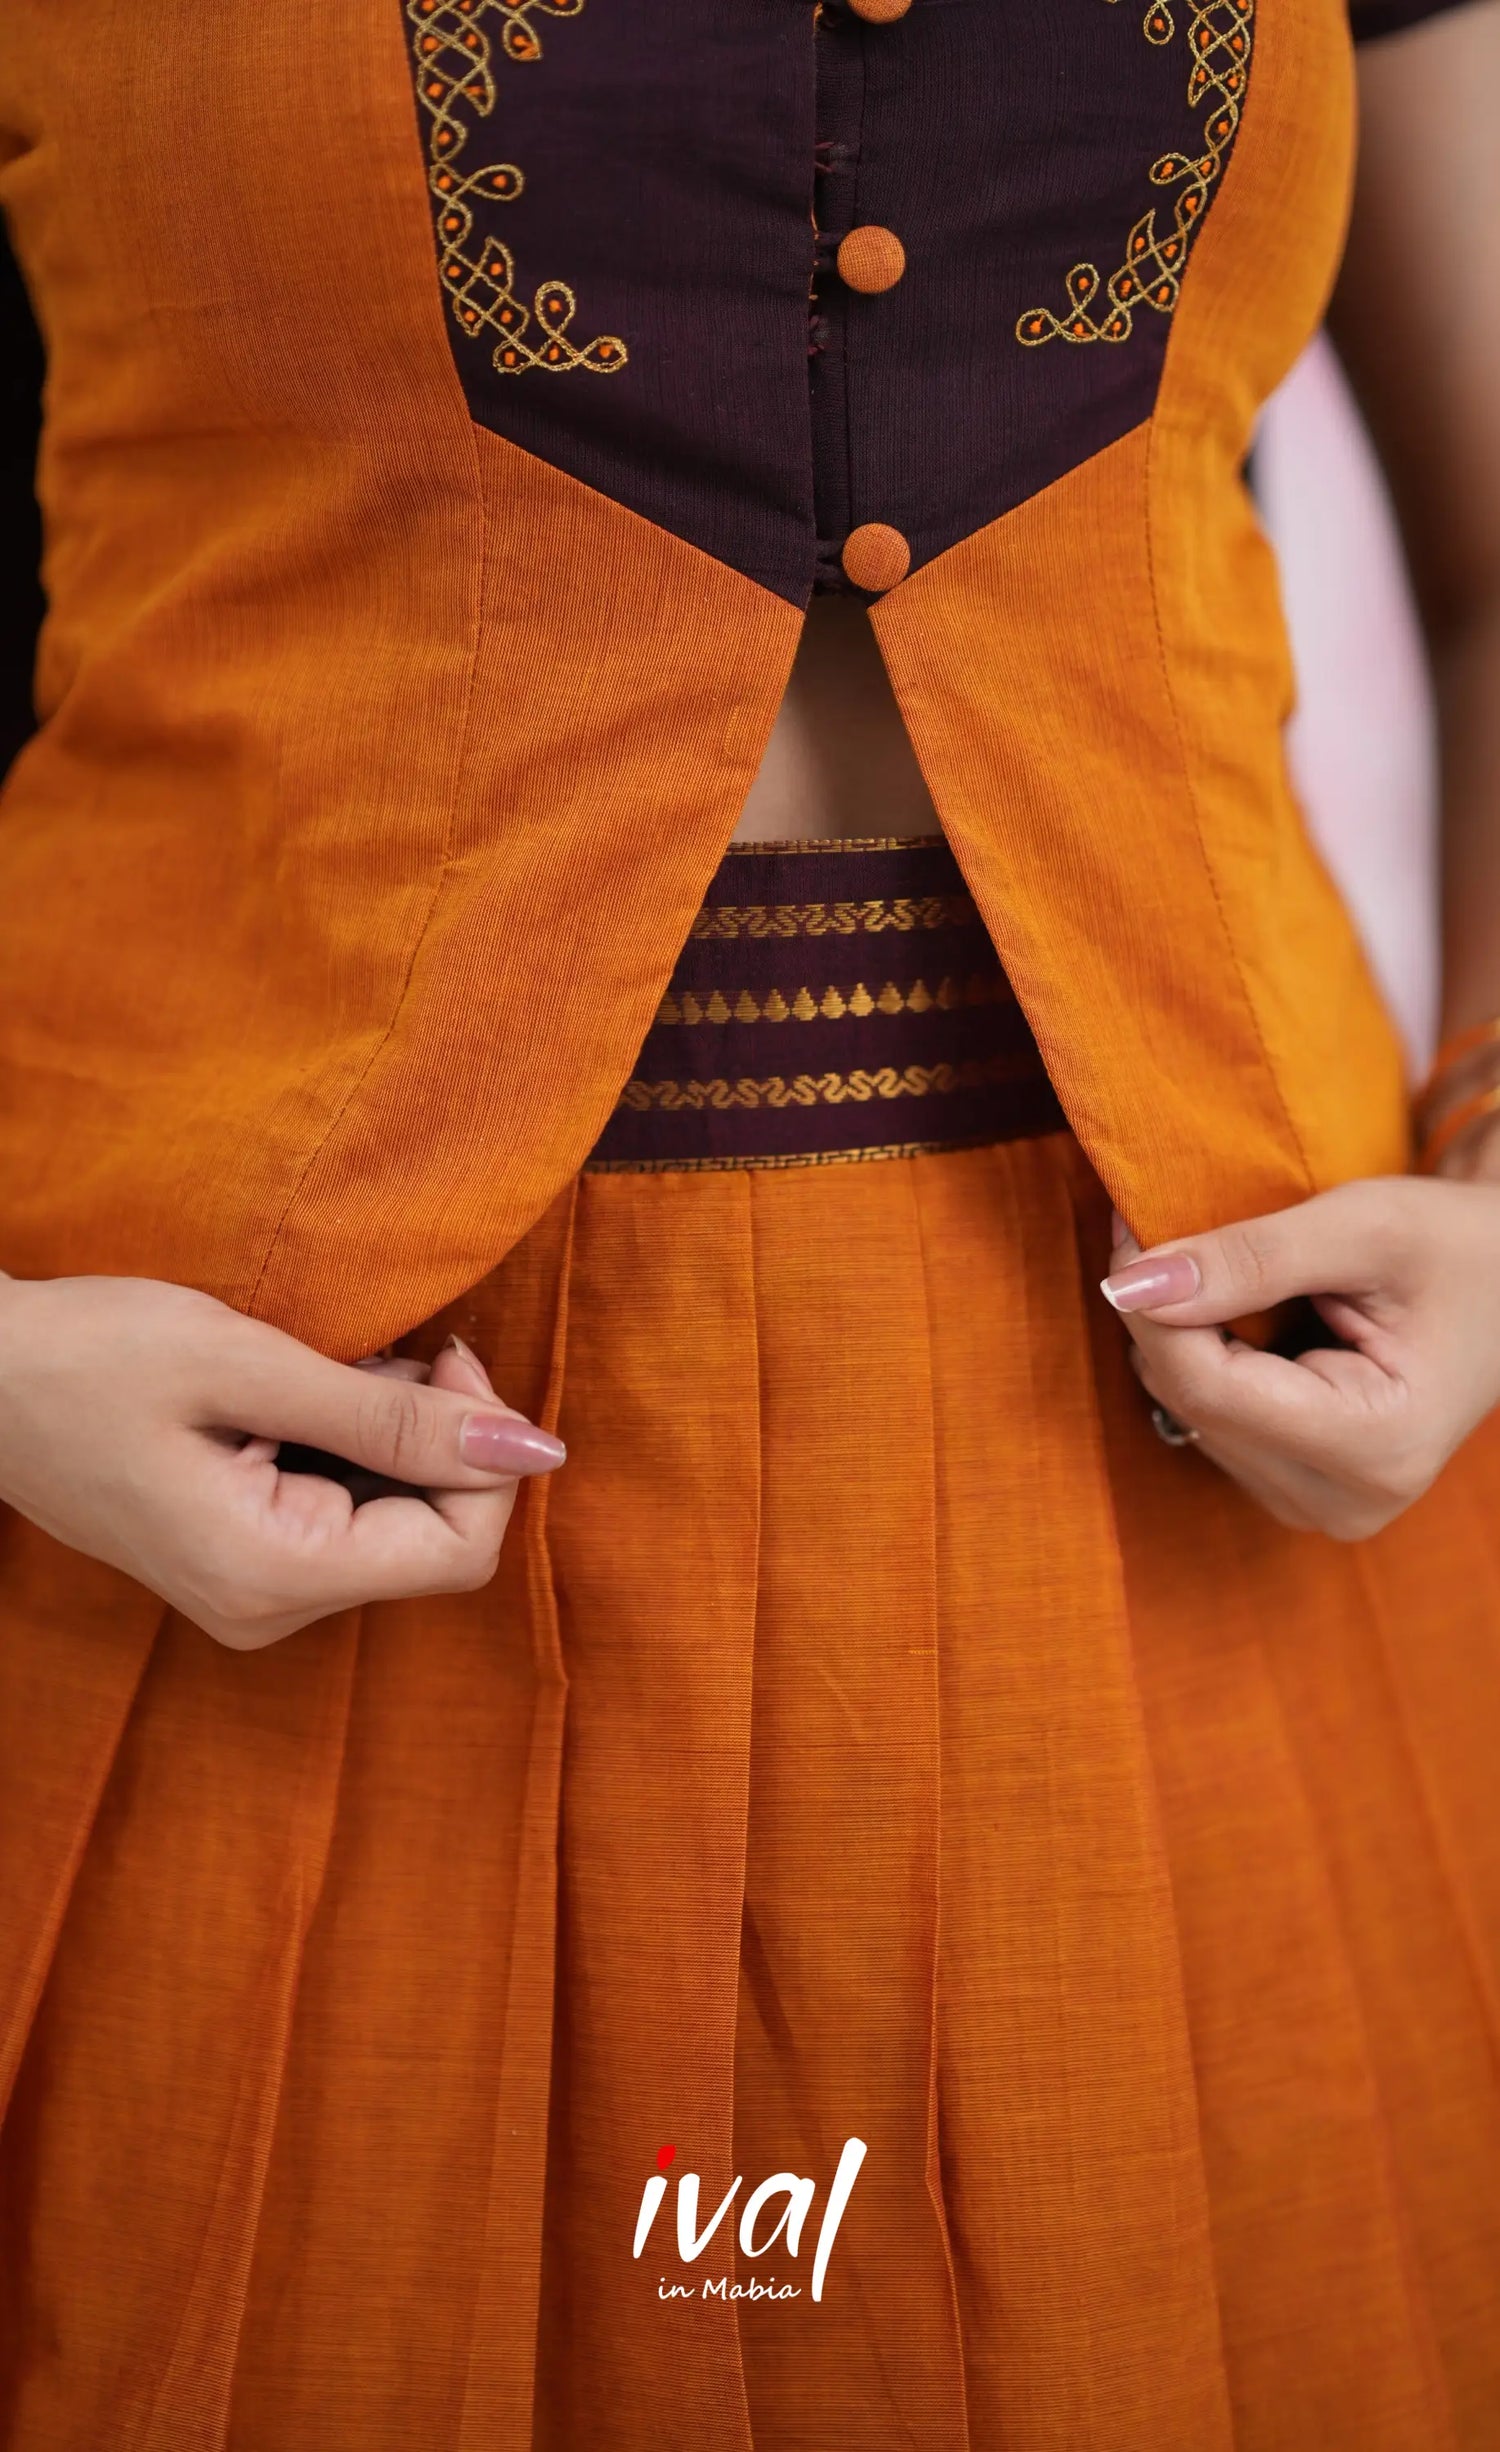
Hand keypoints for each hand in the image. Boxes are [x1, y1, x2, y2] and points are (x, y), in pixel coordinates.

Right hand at [0, 1273, 563, 1647]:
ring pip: (396, 1526)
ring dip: (394, 1438)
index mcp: (270, 1575)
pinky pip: (345, 1518)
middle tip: (387, 1349)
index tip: (450, 1353)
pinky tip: (307, 1394)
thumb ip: (395, 1417)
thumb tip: (533, 1450)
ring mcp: (251, 1597)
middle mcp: (267, 1610)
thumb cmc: (90, 1355)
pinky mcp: (241, 1565)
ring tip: (329, 1368)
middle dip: (440, 1439)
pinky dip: (355, 1450)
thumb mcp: (251, 1365)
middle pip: (434, 1543)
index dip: (484, 1451)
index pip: (461, 1550)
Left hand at [1101, 1174, 1499, 1538]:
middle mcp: (1342, 1502)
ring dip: (1179, 1334)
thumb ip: (1250, 1257)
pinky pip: (1211, 1422)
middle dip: (1161, 1313)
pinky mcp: (1298, 1491)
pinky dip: (1205, 1360)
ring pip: (1190, 1413)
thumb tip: (1132, 1284)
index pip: (1207, 1385)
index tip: (1131, 1224)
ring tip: (1214, 1265)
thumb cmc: (1461, 1248)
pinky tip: (1239, 1316)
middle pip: (1191, 1402)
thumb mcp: (1366, 1228)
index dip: (1152, 1304)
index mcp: (1374, 1447)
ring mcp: (1318, 1507)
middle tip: (1154, 1226)